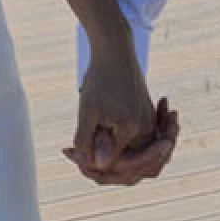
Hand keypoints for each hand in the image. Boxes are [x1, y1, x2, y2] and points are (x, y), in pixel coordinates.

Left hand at [65, 48, 177, 185]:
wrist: (115, 50)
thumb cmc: (100, 78)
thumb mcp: (87, 109)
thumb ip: (88, 139)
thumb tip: (96, 167)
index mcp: (132, 129)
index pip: (114, 165)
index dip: (90, 166)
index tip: (69, 154)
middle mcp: (146, 130)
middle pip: (132, 169)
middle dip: (106, 170)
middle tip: (77, 159)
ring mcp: (149, 126)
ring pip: (136, 160)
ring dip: (115, 162)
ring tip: (83, 152)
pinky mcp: (147, 120)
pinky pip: (139, 147)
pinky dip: (121, 150)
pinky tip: (96, 141)